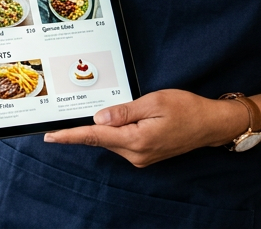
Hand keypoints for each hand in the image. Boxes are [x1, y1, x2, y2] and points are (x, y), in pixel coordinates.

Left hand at [43, 90, 247, 167]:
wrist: (210, 124)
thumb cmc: (187, 108)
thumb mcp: (153, 102)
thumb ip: (123, 112)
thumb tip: (98, 119)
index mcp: (137, 140)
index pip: (95, 137)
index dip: (70, 136)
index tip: (50, 136)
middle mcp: (136, 154)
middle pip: (101, 138)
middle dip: (90, 125)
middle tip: (80, 110)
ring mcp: (141, 157)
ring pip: (112, 140)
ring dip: (108, 126)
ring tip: (127, 108)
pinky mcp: (145, 155)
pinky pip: (122, 142)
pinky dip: (118, 130)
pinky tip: (125, 119)